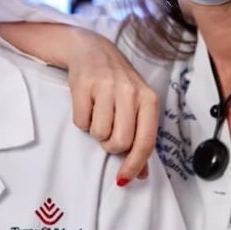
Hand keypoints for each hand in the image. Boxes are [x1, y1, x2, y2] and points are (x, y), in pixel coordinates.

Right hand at [0, 21, 158, 184]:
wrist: (92, 50)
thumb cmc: (118, 84)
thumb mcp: (136, 106)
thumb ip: (141, 138)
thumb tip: (141, 174)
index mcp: (148, 99)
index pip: (145, 141)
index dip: (134, 165)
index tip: (123, 179)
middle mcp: (130, 91)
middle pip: (120, 142)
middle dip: (111, 145)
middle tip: (108, 132)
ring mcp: (106, 86)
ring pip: (99, 134)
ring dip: (96, 131)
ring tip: (98, 113)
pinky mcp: (83, 84)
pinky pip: (81, 122)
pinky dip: (82, 121)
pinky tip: (87, 105)